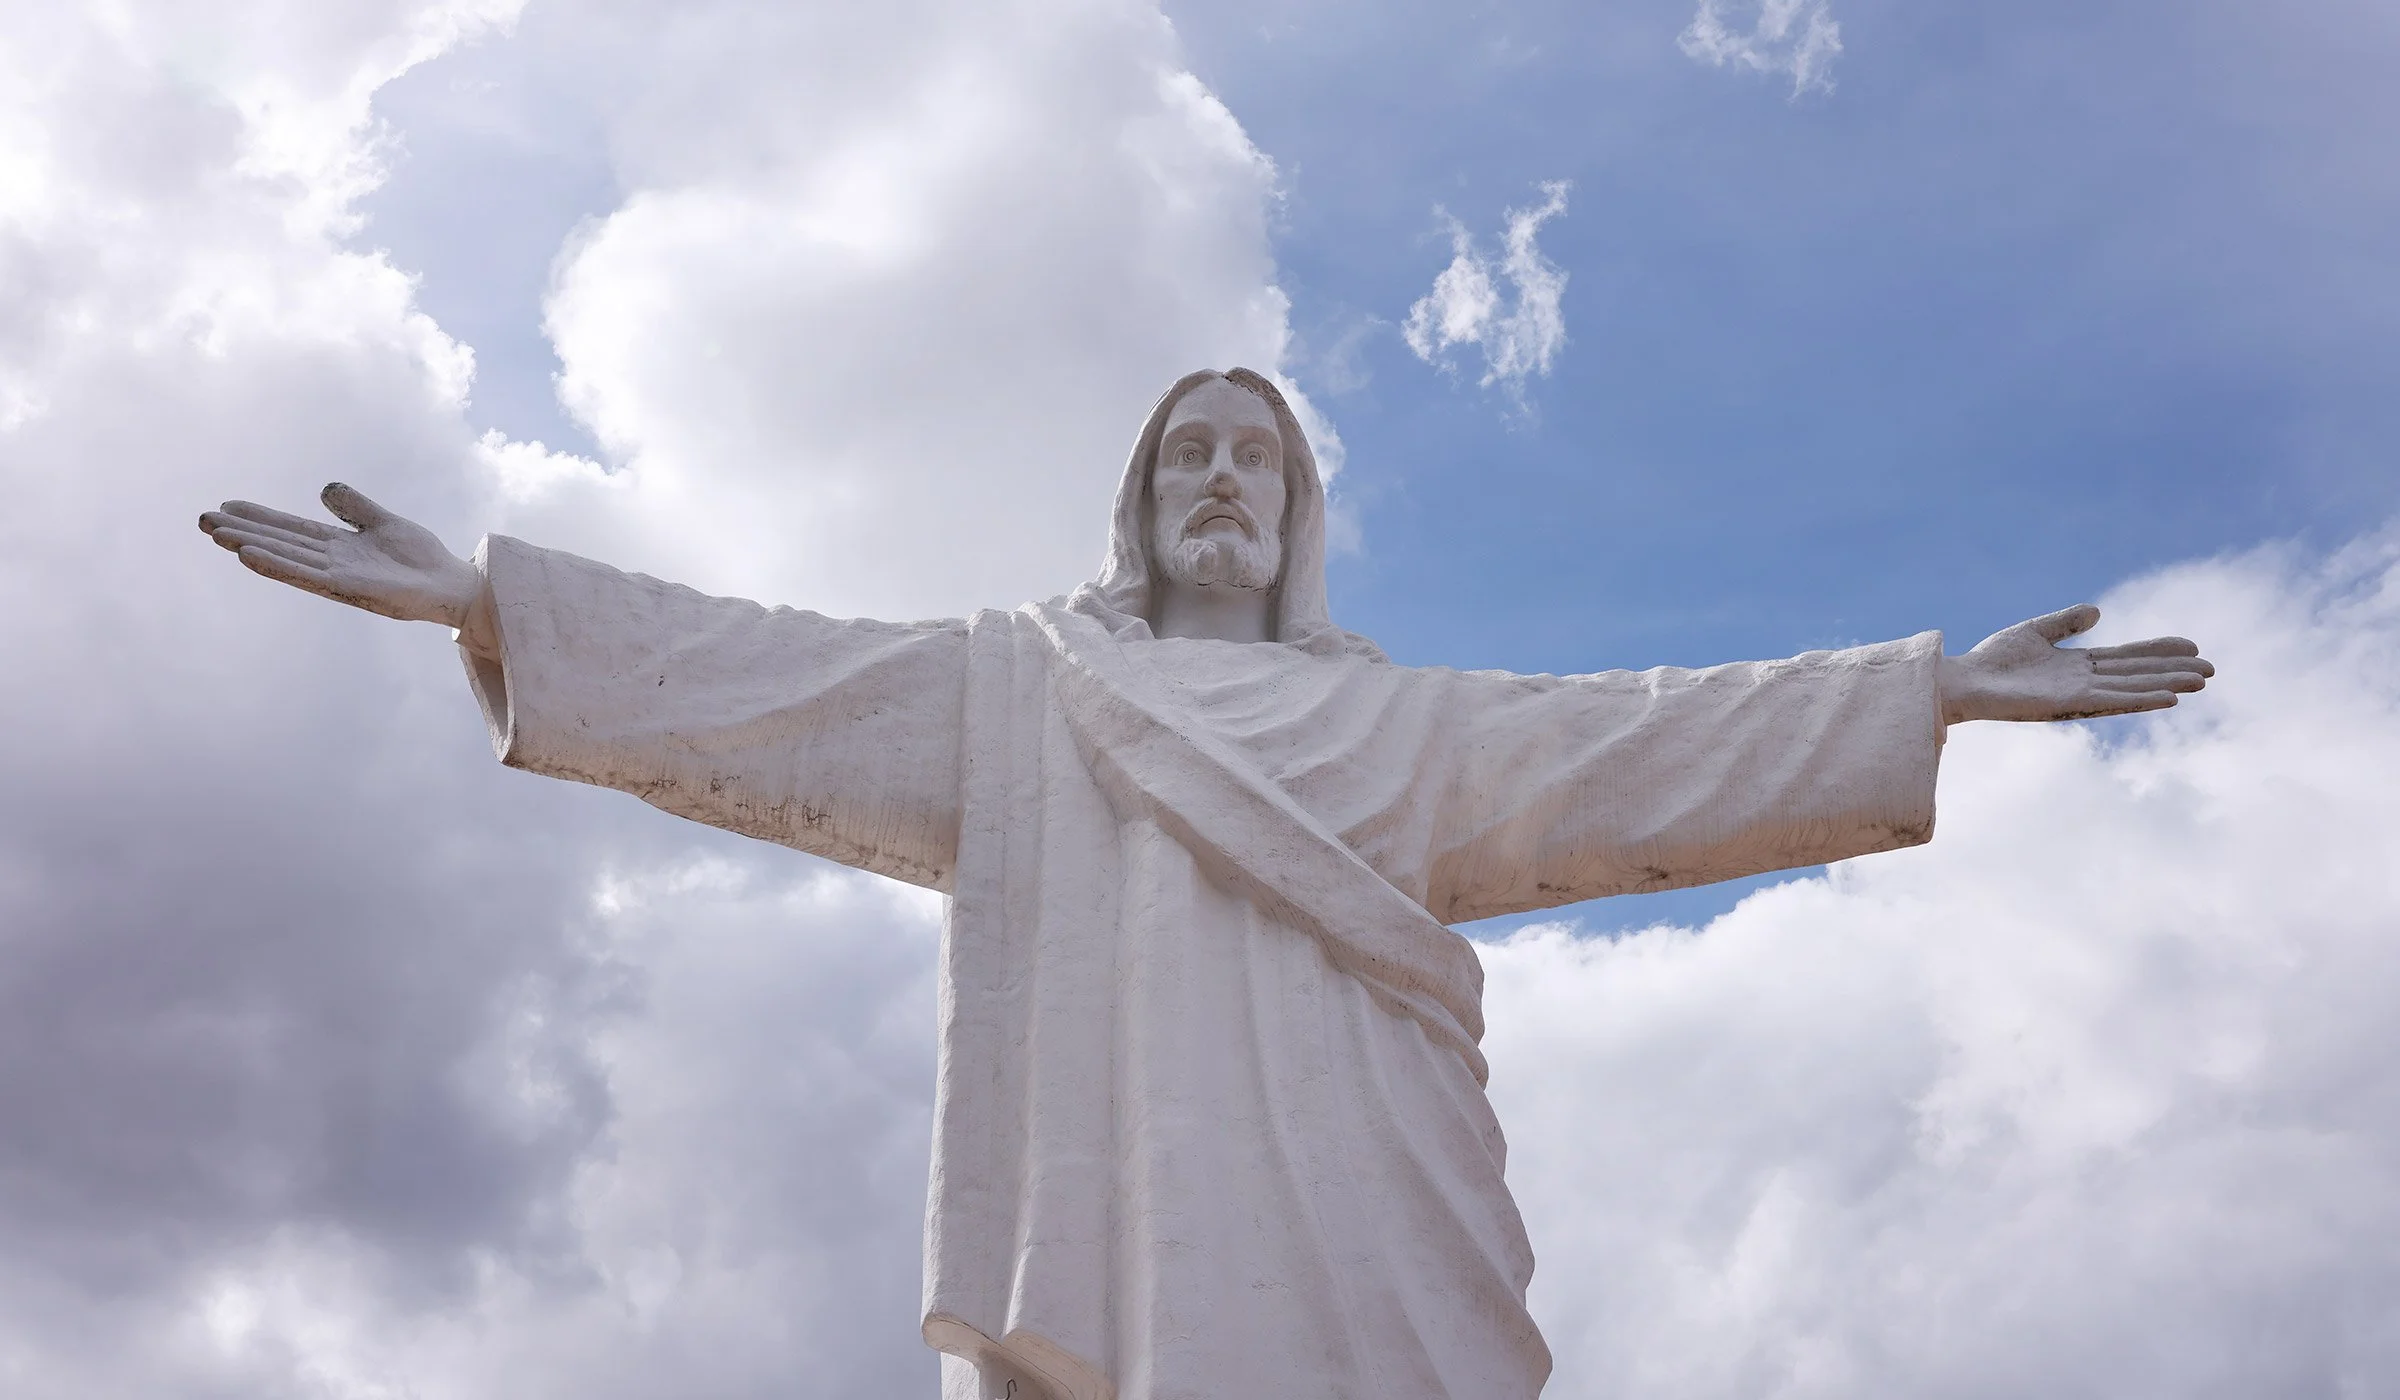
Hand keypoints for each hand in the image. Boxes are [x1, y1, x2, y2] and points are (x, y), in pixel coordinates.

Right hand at [198, 483, 480, 627]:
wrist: (451, 582)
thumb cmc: (420, 557)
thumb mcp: (383, 521)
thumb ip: (354, 507)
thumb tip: (325, 489)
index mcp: (337, 545)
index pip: (289, 528)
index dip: (258, 518)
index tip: (225, 507)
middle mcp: (331, 561)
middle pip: (278, 542)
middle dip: (242, 531)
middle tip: (201, 520)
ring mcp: (337, 576)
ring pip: (285, 559)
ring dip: (251, 547)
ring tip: (218, 536)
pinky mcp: (349, 589)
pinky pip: (306, 576)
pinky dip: (278, 566)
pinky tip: (251, 556)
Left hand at [1940, 604, 2213, 724]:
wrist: (1964, 680)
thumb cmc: (1992, 660)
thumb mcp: (2035, 631)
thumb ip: (2067, 622)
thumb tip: (2099, 611)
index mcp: (2078, 665)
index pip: (2127, 657)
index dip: (2158, 651)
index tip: (2192, 646)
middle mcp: (2084, 681)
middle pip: (2138, 675)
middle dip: (2173, 672)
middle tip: (2211, 670)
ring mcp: (2078, 695)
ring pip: (2132, 689)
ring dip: (2166, 685)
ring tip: (2200, 683)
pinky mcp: (2068, 705)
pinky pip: (2111, 703)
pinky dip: (2140, 699)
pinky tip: (2168, 698)